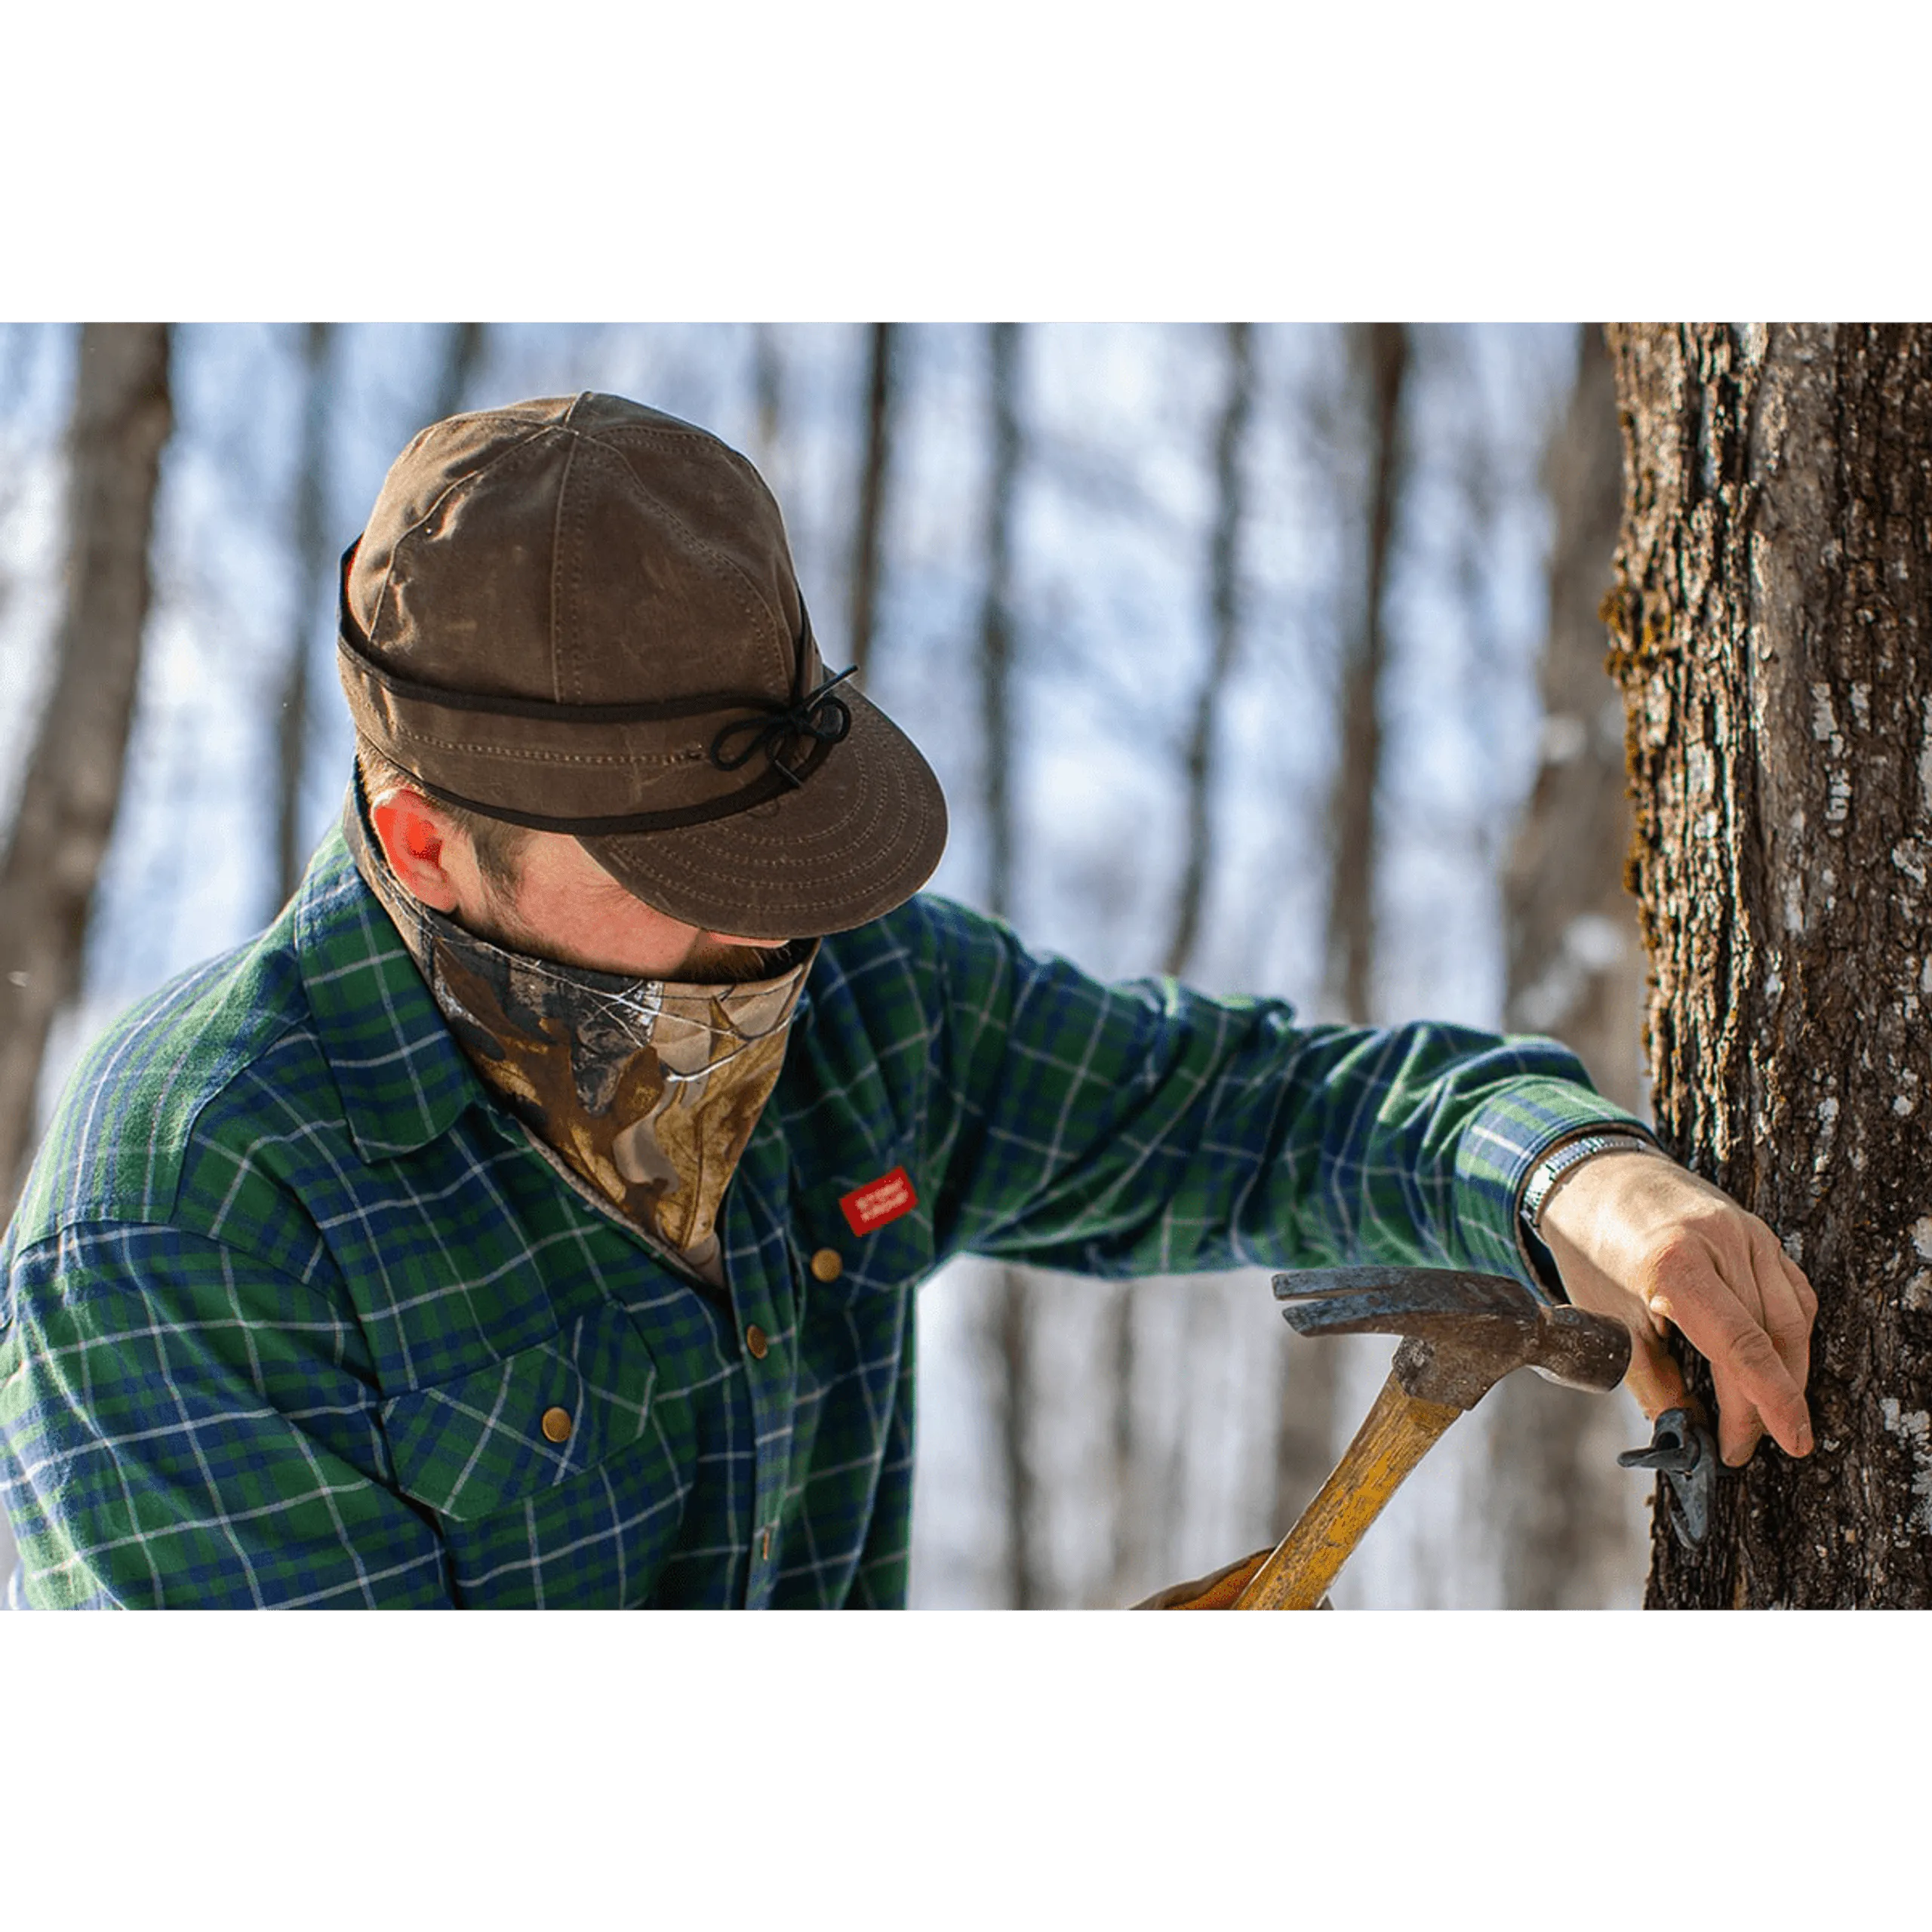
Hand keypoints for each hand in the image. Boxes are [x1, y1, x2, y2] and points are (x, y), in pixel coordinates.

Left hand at [1536, 1151, 1816, 1466]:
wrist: (1596, 1178)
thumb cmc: (1593, 1252)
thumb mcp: (1609, 1323)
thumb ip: (1652, 1382)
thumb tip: (1689, 1433)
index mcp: (1675, 1266)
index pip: (1742, 1348)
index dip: (1768, 1406)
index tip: (1780, 1448)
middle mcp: (1721, 1244)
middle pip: (1768, 1339)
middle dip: (1766, 1402)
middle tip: (1745, 1445)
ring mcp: (1746, 1232)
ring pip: (1791, 1318)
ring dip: (1787, 1373)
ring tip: (1764, 1416)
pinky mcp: (1758, 1230)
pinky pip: (1793, 1292)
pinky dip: (1791, 1333)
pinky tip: (1778, 1363)